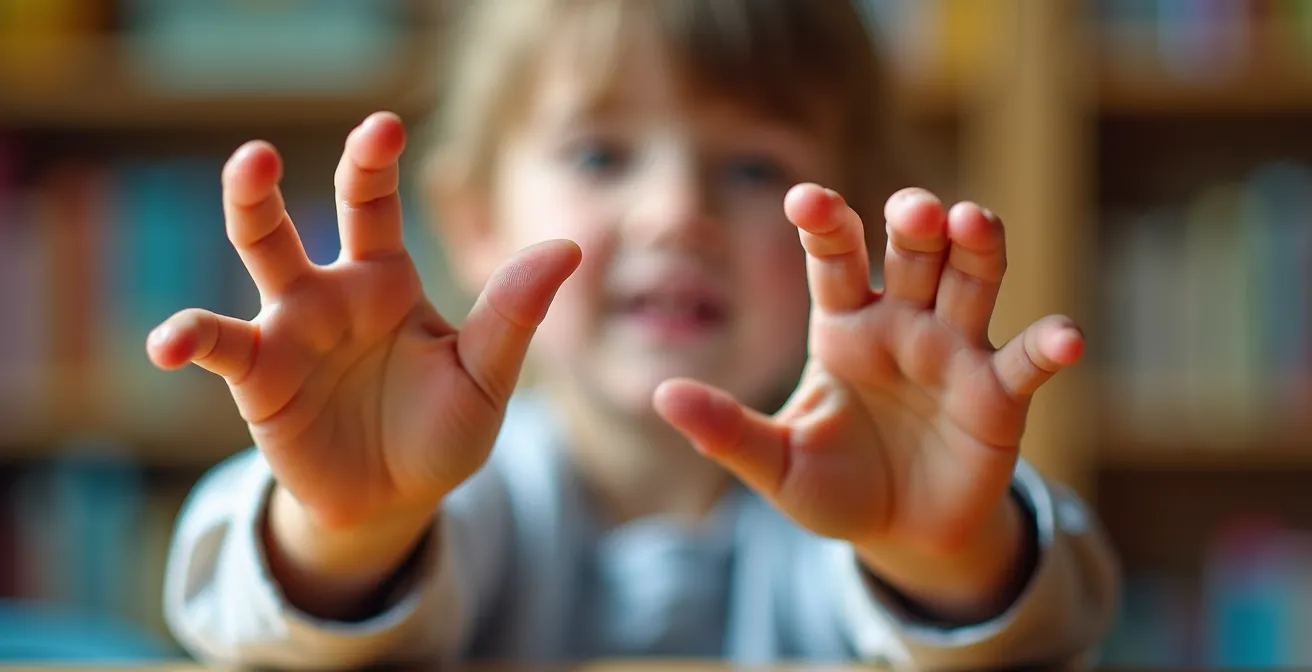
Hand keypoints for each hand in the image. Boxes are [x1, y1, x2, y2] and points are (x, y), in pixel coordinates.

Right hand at [146, 112, 579, 530]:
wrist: (394, 501)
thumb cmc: (440, 432)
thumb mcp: (484, 378)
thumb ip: (512, 316)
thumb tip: (565, 248)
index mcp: (387, 279)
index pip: (374, 205)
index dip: (373, 162)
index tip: (382, 126)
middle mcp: (330, 292)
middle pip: (294, 219)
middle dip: (272, 180)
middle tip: (264, 151)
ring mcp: (287, 330)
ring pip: (254, 258)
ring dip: (243, 215)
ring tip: (240, 181)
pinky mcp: (256, 378)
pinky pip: (218, 346)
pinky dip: (188, 337)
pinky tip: (169, 342)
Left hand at [654, 184, 1080, 621]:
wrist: (900, 536)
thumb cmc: (835, 487)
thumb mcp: (775, 464)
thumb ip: (726, 430)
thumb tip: (660, 396)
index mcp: (843, 326)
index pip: (834, 260)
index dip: (825, 225)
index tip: (803, 197)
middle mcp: (903, 323)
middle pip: (914, 253)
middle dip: (915, 222)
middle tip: (913, 207)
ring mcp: (956, 352)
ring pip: (974, 281)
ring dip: (979, 249)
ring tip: (975, 221)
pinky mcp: (1000, 396)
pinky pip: (1027, 362)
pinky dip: (1049, 346)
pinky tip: (1065, 338)